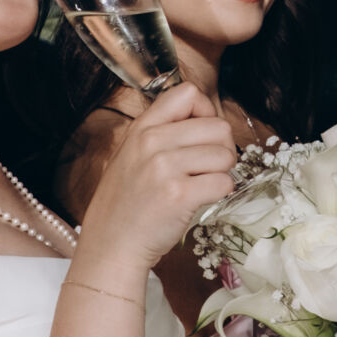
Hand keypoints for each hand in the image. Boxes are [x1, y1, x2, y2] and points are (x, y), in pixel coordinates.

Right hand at [71, 82, 233, 277]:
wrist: (111, 243)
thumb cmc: (127, 202)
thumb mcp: (132, 154)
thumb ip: (163, 132)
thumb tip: (207, 119)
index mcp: (142, 127)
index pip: (188, 93)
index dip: (206, 112)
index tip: (202, 135)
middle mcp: (152, 142)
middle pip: (218, 127)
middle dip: (222, 148)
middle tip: (206, 168)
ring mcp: (165, 168)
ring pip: (225, 155)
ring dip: (222, 173)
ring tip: (200, 185)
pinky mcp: (179, 195)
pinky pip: (224, 183)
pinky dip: (220, 193)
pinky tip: (200, 200)